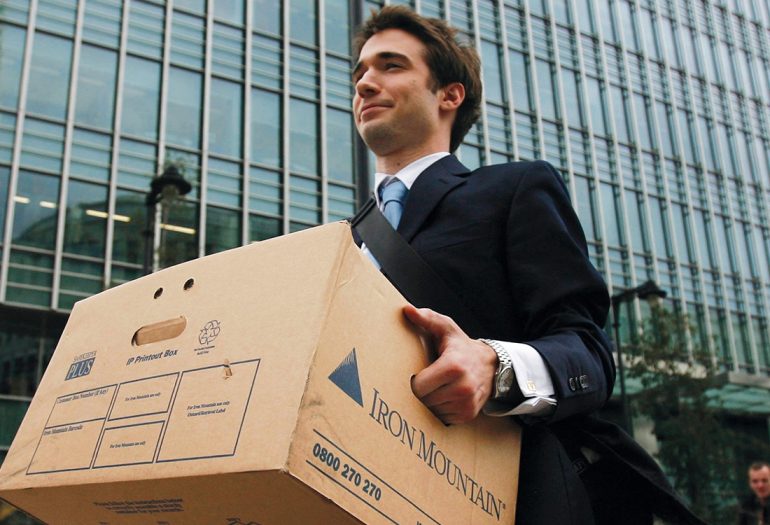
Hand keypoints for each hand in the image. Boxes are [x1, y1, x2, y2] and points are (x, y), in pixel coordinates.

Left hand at [404, 304, 497, 424]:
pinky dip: (441, 408)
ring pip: (432, 410)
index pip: (419, 386)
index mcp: (453, 366)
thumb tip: (407, 310)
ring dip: (431, 401)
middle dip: (421, 391)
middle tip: (427, 380)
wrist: (490, 365)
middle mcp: (463, 387)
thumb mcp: (446, 328)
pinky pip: (442, 417)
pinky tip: (446, 395)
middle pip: (424, 400)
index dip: (414, 381)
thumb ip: (427, 318)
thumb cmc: (461, 346)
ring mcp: (467, 403)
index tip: (418, 372)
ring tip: (438, 387)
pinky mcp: (468, 414)